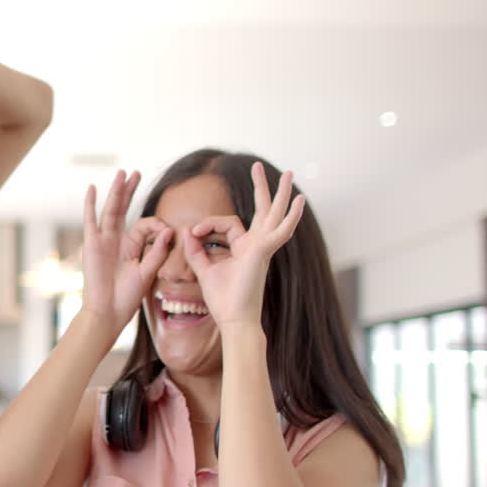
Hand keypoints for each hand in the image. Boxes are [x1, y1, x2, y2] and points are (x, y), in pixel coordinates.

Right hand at [81, 170, 170, 338]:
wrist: (107, 312)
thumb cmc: (127, 297)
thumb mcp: (148, 272)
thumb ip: (158, 251)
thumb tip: (169, 229)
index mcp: (131, 247)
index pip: (145, 226)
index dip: (157, 225)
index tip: (166, 232)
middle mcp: (116, 240)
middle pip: (124, 209)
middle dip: (130, 190)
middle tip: (136, 172)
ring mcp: (103, 241)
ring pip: (111, 210)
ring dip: (116, 191)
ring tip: (122, 173)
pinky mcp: (92, 244)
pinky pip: (91, 220)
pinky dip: (90, 204)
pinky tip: (93, 189)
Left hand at [183, 163, 305, 327]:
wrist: (234, 320)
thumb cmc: (223, 300)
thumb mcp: (204, 271)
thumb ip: (196, 251)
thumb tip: (186, 232)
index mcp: (244, 248)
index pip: (227, 223)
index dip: (207, 224)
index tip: (192, 233)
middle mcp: (257, 245)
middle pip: (262, 210)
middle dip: (261, 188)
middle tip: (258, 166)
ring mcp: (263, 248)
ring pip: (274, 214)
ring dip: (281, 193)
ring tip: (289, 173)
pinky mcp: (263, 252)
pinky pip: (280, 231)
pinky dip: (291, 217)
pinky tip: (300, 202)